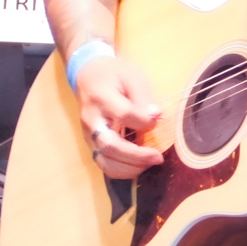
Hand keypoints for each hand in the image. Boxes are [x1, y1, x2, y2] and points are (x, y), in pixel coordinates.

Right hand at [76, 55, 164, 178]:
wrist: (89, 76)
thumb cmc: (114, 75)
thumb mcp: (132, 77)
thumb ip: (143, 97)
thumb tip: (155, 117)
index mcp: (102, 97)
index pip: (123, 114)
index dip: (143, 121)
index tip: (156, 120)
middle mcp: (92, 119)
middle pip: (110, 145)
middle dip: (136, 156)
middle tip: (158, 157)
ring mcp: (88, 134)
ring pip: (104, 161)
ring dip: (129, 168)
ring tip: (150, 162)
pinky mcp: (91, 144)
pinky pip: (103, 163)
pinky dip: (122, 170)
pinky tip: (139, 165)